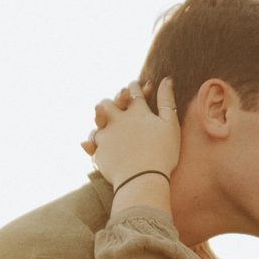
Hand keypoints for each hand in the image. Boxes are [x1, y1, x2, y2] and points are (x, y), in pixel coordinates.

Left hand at [86, 77, 180, 195]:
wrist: (143, 180)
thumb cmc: (162, 153)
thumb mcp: (170, 125)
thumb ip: (167, 101)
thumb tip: (167, 79)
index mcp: (136, 112)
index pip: (134, 92)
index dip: (137, 87)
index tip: (139, 86)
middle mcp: (117, 120)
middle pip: (108, 103)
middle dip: (113, 102)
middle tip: (118, 104)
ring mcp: (106, 136)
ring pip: (97, 123)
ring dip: (100, 121)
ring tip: (105, 124)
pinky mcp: (99, 153)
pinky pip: (91, 145)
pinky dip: (90, 143)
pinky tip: (88, 144)